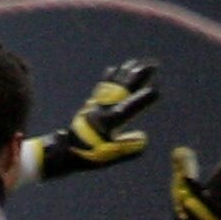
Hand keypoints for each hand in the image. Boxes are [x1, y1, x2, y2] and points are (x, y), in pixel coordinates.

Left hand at [29, 60, 158, 181]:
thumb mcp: (109, 156)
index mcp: (108, 123)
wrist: (64, 152)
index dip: (142, 100)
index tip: (156, 90)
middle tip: (153, 64)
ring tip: (136, 62)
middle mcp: (102, 110)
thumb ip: (126, 149)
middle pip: (122, 90)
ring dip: (125, 74)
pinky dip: (108, 78)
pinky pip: (101, 88)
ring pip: (113, 85)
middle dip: (137, 77)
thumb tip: (144, 138)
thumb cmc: (88, 156)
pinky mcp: (91, 106)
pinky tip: (112, 69)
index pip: (128, 109)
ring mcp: (96, 106)